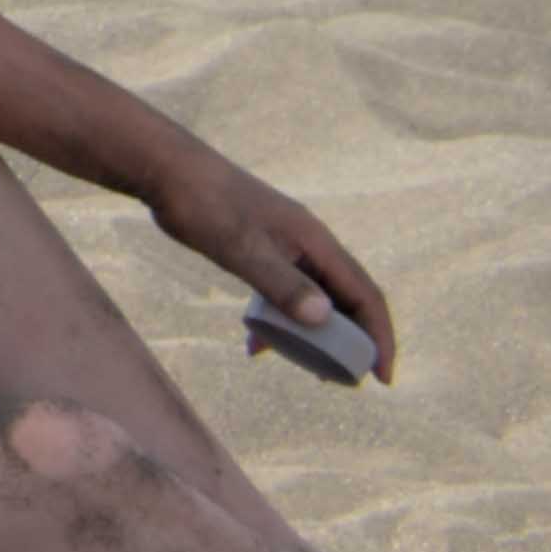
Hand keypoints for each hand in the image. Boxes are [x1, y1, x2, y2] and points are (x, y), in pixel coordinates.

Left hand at [153, 153, 399, 381]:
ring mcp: (285, 247)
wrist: (168, 171)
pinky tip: (255, 342)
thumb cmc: (205, 205)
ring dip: (313, 334)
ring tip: (308, 369)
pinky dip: (276, 319)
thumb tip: (323, 318)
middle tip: (344, 380)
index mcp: (316, 242)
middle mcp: (308, 245)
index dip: (379, 337)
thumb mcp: (242, 249)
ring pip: (313, 298)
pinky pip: (282, 292)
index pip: (365, 295)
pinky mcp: (261, 250)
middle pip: (346, 299)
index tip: (382, 377)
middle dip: (350, 342)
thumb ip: (281, 284)